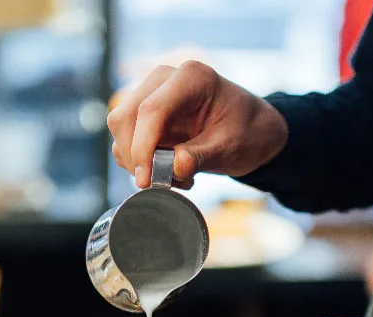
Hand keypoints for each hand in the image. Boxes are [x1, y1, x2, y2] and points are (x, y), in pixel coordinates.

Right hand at [107, 61, 287, 188]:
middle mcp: (165, 79)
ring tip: (175, 175)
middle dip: (135, 157)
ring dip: (139, 161)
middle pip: (125, 117)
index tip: (146, 180)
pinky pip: (127, 139)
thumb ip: (201, 157)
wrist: (252, 130)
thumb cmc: (246, 133)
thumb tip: (174, 168)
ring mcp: (152, 93)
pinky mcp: (145, 112)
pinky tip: (169, 168)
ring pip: (121, 129)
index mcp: (192, 78)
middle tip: (161, 183)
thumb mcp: (230, 148)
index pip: (150, 110)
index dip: (142, 148)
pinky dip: (141, 161)